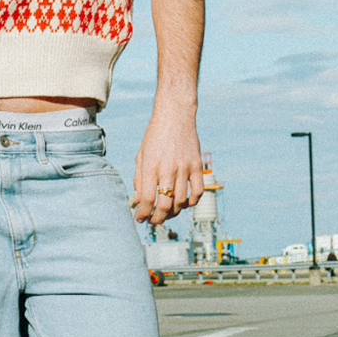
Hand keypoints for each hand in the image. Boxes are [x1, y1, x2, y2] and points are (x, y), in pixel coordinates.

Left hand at [131, 106, 204, 225]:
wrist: (175, 115)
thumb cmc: (154, 136)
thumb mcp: (141, 155)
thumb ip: (139, 179)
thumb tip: (139, 201)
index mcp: (150, 166)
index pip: (146, 199)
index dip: (143, 214)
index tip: (140, 219)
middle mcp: (168, 169)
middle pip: (164, 205)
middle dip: (158, 219)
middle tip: (154, 221)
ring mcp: (184, 168)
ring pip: (181, 202)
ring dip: (173, 212)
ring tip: (166, 212)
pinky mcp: (197, 166)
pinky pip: (198, 192)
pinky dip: (192, 202)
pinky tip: (184, 203)